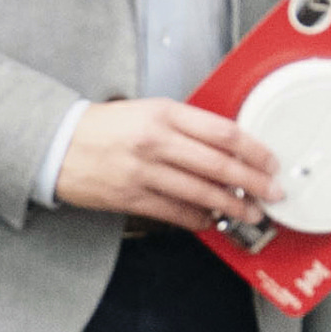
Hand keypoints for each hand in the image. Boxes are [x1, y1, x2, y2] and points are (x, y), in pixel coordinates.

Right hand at [57, 97, 283, 227]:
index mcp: (164, 113)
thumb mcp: (147, 110)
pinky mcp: (131, 197)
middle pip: (219, 164)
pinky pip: (176, 213)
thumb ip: (186, 126)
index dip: (254, 150)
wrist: (57, 144)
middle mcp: (156, 141)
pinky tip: (213, 221)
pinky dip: (200, 220)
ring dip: (232, 206)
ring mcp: (144, 171)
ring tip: (250, 212)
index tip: (270, 162)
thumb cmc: (105, 127)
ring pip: (201, 193)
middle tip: (273, 192)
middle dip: (253, 182)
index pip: (223, 132)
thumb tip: (229, 148)